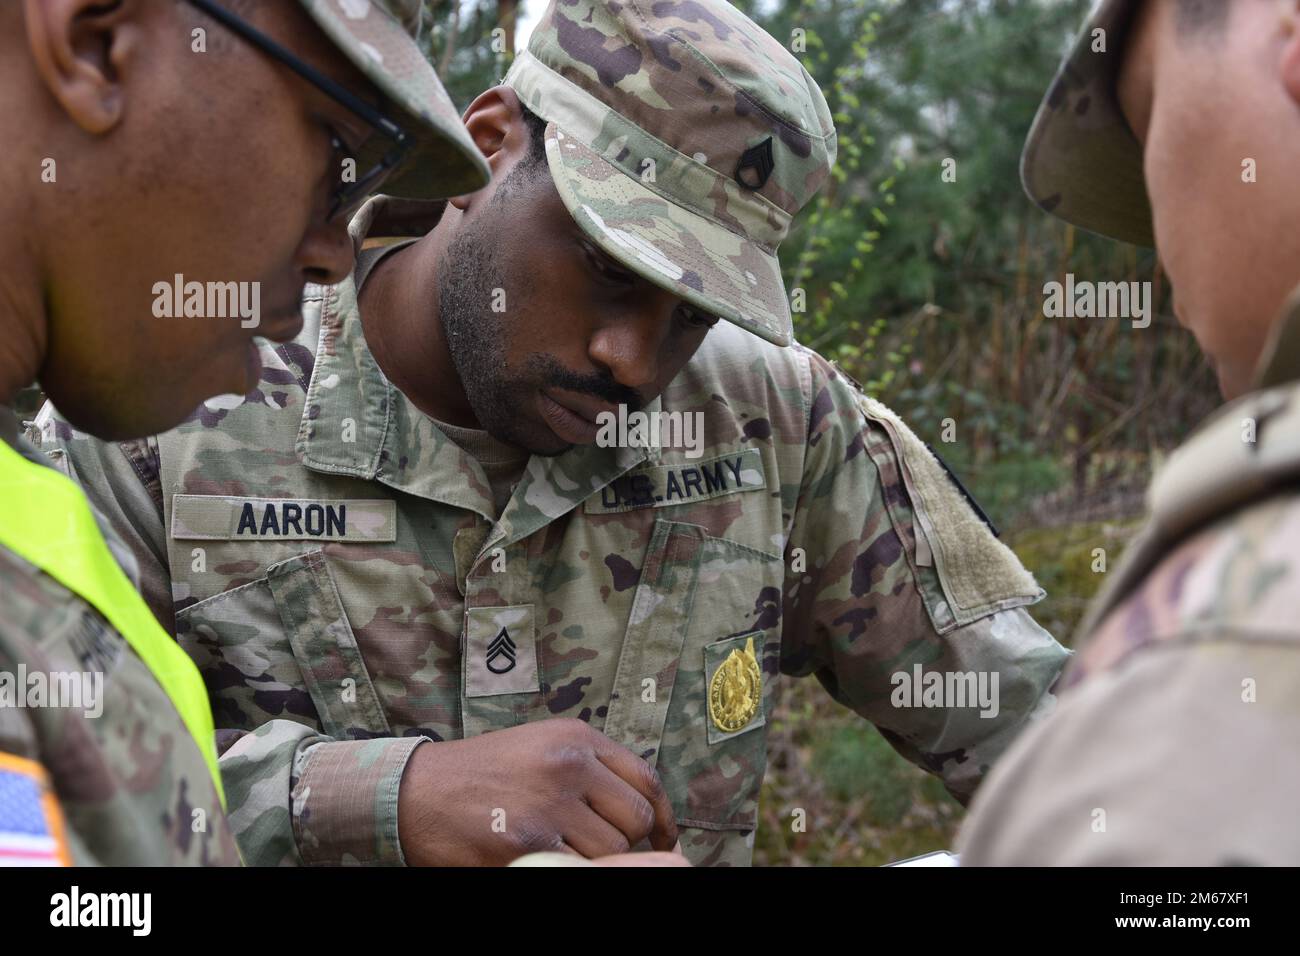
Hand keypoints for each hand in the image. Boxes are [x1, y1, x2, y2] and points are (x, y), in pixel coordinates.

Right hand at [397, 718, 677, 865]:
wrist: (415, 791)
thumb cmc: (480, 772)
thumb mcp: (540, 747)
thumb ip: (589, 767)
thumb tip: (641, 808)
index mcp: (575, 738)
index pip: (645, 779)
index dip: (663, 817)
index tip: (666, 838)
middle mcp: (568, 765)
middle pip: (635, 819)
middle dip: (626, 841)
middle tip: (600, 848)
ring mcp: (549, 806)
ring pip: (612, 851)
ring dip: (595, 860)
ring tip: (562, 850)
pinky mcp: (528, 844)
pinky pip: (577, 869)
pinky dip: (566, 869)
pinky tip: (545, 859)